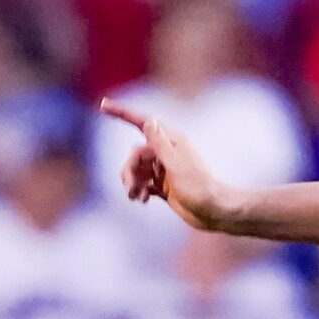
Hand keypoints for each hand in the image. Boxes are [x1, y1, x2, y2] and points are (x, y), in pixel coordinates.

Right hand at [99, 101, 232, 231]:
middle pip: (135, 154)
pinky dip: (139, 190)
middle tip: (128, 187)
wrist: (216, 213)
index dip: (122, 113)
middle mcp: (167, 153)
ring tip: (135, 197)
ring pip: (137, 170)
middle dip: (128, 169)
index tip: (103, 105)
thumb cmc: (200, 188)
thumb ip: (160, 144)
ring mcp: (165, 170)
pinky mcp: (164, 186)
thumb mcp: (177, 165)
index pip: (142, 123)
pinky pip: (143, 183)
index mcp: (171, 143)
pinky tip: (143, 200)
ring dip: (132, 182)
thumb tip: (149, 121)